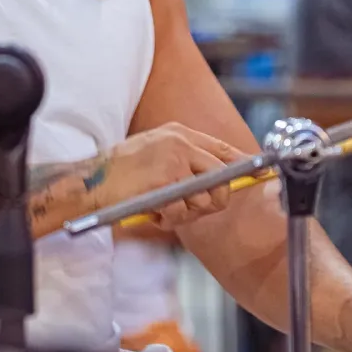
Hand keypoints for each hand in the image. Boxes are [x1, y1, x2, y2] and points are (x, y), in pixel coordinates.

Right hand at [100, 124, 242, 229]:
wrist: (90, 183)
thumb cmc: (117, 174)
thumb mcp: (153, 154)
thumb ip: (183, 162)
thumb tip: (214, 181)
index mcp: (177, 133)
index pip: (221, 148)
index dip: (242, 164)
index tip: (260, 174)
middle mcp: (180, 141)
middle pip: (222, 175)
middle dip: (213, 199)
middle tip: (190, 208)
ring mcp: (175, 159)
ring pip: (207, 196)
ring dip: (188, 212)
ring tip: (164, 209)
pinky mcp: (167, 179)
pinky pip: (186, 209)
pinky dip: (172, 218)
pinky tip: (155, 212)